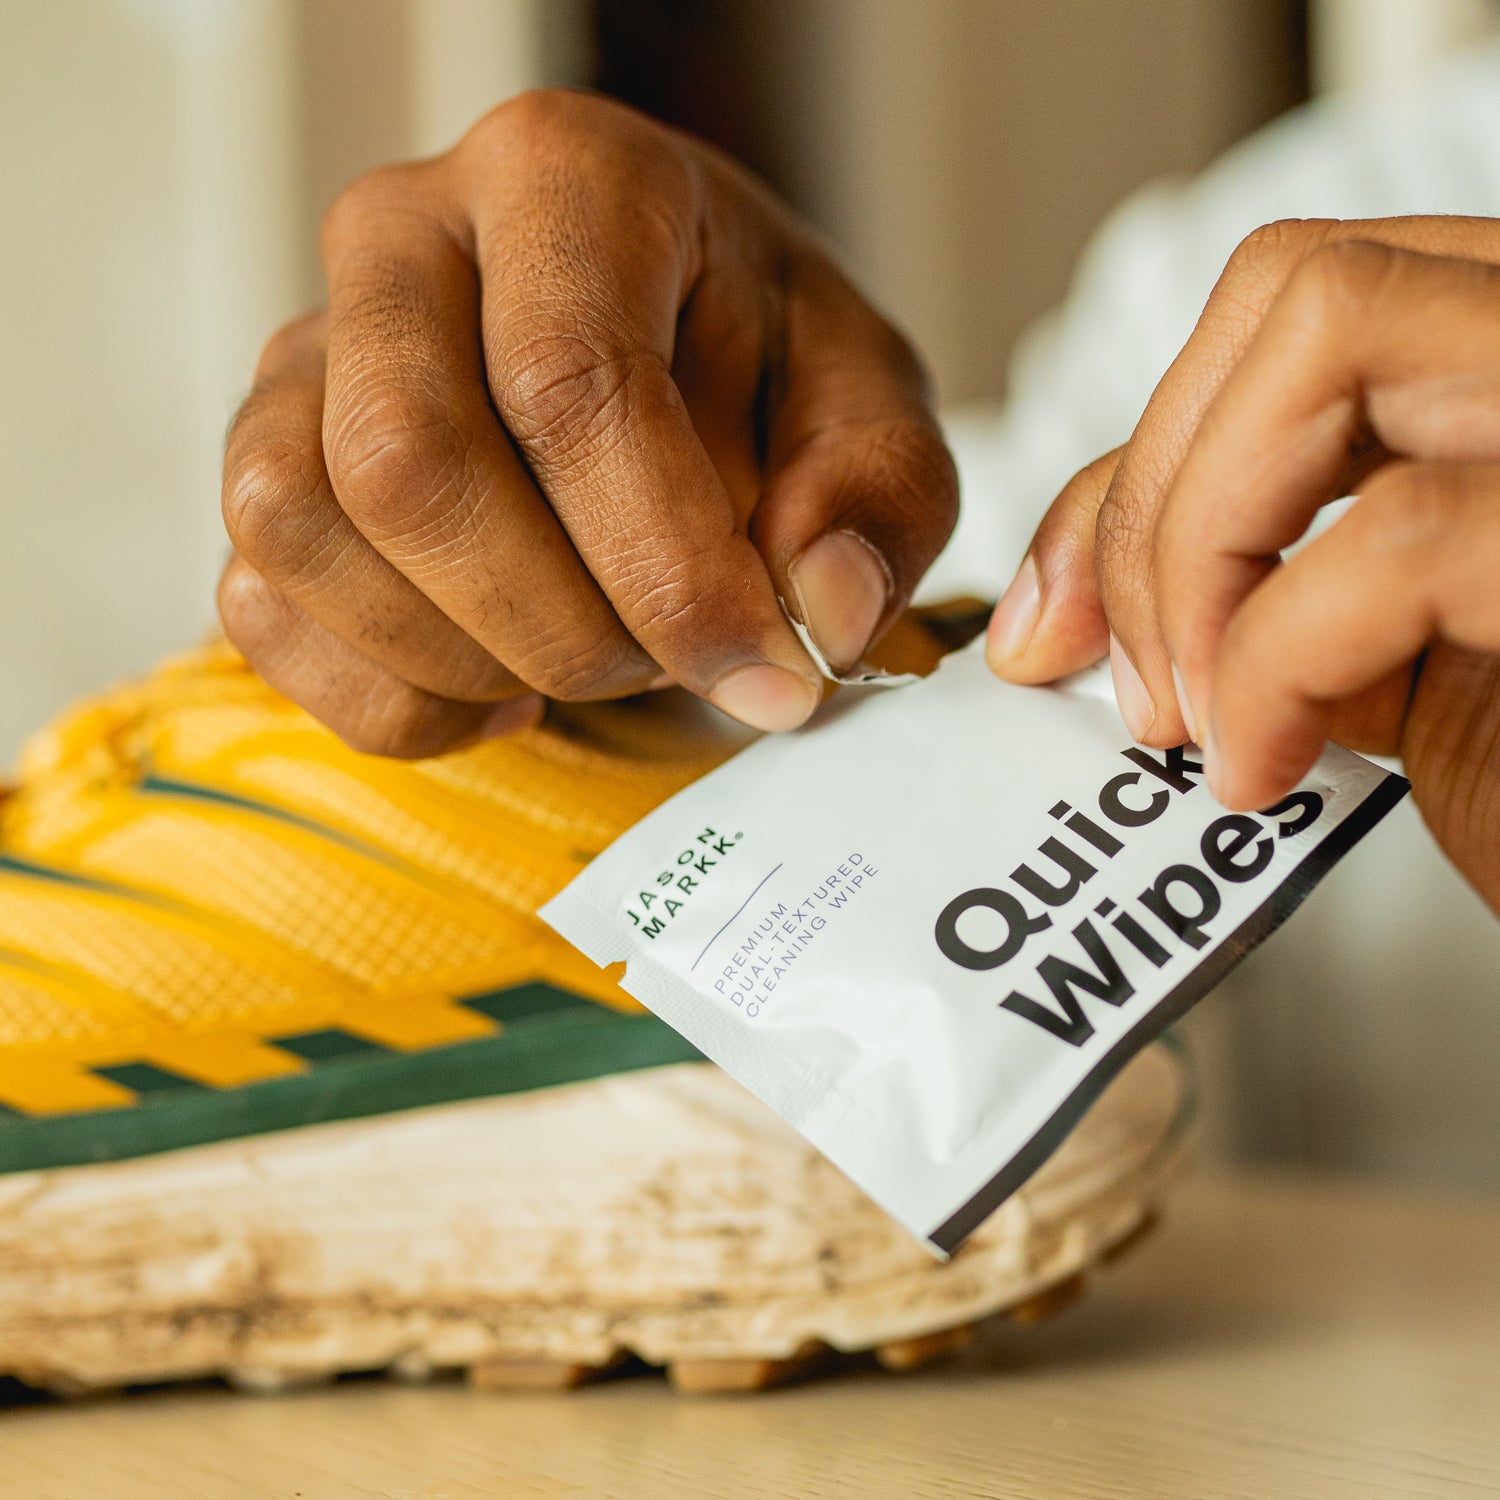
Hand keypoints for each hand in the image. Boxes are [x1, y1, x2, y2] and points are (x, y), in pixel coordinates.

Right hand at [220, 90, 955, 756]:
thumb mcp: (866, 407)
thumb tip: (826, 613)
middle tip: (661, 664)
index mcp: (565, 180)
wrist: (656, 345)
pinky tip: (500, 683)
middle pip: (406, 464)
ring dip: (464, 659)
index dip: (668, 568)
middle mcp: (401, 240)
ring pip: (297, 530)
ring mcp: (303, 353)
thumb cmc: (756, 365)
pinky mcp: (264, 462)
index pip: (570, 384)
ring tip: (581, 663)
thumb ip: (877, 498)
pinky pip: (260, 611)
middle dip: (557, 624)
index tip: (764, 675)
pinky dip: (396, 697)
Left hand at [986, 217, 1499, 912]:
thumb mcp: (1366, 656)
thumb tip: (1057, 599)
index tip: (1064, 622)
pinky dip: (1275, 662)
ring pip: (1332, 330)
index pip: (1290, 301)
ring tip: (1200, 722)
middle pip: (1293, 284)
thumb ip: (1243, 577)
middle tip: (1139, 686)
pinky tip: (1265, 769)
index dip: (1143, 458)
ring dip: (1196, 546)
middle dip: (1149, 498)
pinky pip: (1398, 534)